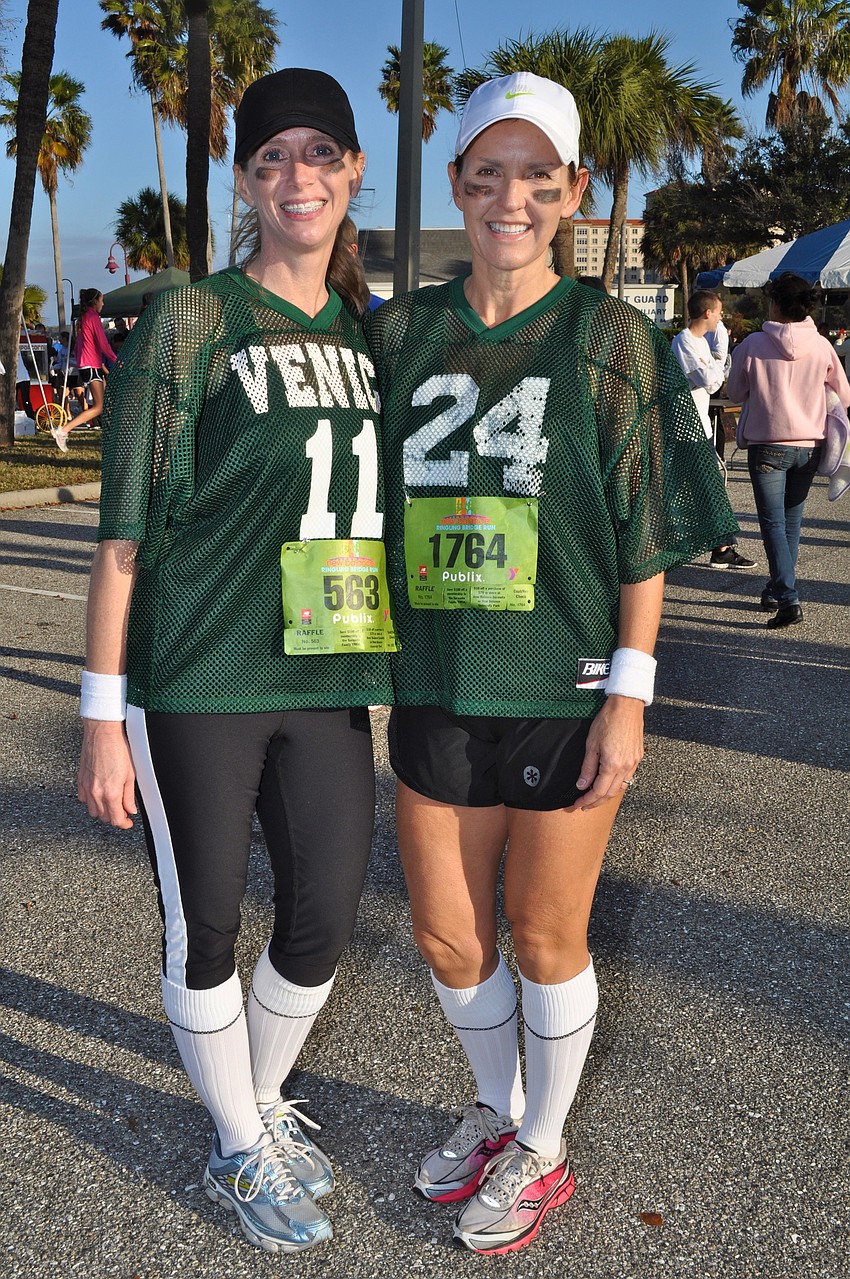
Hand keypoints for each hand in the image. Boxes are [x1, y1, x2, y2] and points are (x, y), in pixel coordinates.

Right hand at [77, 719, 136, 828]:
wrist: (102, 732)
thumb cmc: (118, 748)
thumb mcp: (131, 774)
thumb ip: (130, 795)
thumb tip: (131, 809)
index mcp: (111, 792)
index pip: (116, 819)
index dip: (124, 824)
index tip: (128, 823)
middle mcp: (96, 792)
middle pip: (103, 817)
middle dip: (114, 817)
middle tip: (123, 811)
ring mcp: (86, 786)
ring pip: (92, 810)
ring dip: (102, 810)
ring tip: (112, 803)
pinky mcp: (80, 779)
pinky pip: (83, 798)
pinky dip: (91, 801)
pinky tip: (99, 795)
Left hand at [568, 695, 644, 811]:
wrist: (627, 706)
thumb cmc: (608, 720)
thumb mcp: (591, 744)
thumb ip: (587, 767)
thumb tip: (582, 785)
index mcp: (613, 765)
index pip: (598, 791)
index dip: (587, 800)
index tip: (577, 805)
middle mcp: (626, 767)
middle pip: (610, 793)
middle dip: (596, 802)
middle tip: (583, 805)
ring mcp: (634, 763)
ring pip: (620, 788)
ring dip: (607, 795)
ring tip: (594, 798)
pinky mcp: (638, 757)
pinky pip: (628, 778)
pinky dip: (617, 785)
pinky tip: (609, 784)